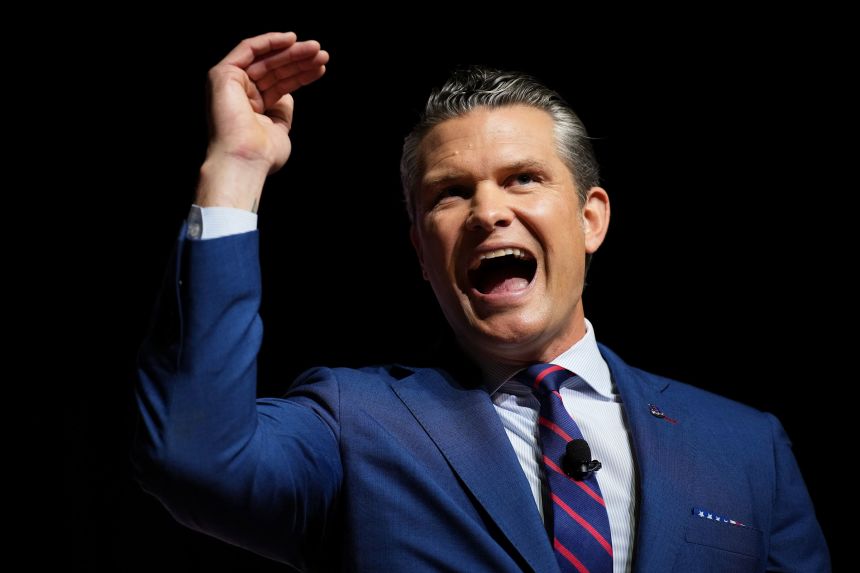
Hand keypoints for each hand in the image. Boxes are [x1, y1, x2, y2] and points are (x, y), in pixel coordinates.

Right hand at [196, 32, 328, 209]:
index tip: (321, 69)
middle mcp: (239, 94)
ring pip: (265, 58)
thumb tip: (288, 93)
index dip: (300, 75)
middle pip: (274, 70)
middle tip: (323, 54)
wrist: (247, 159)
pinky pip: (248, 49)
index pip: (279, 85)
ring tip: (316, 50)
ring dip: (291, 51)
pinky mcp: (223, 74)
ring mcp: (229, 83)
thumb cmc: (263, 153)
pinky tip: (291, 39)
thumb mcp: (280, 128)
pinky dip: (269, 41)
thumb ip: (282, 109)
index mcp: (251, 108)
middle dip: (299, 60)